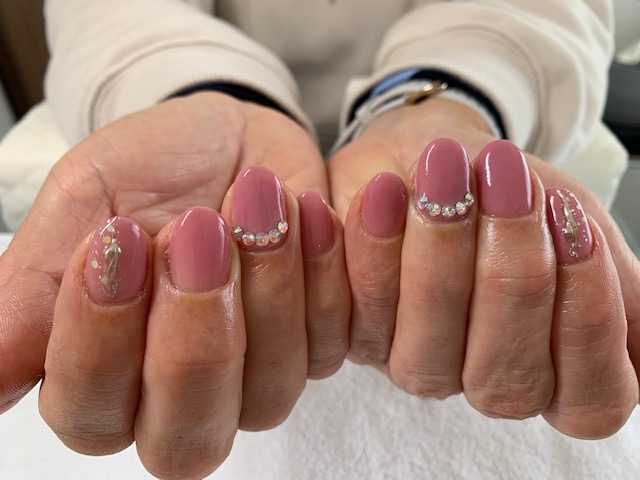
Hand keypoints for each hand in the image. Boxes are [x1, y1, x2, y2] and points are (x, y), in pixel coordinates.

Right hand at [0, 93, 349, 476]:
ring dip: (267, 291)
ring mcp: (257, 378)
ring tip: (257, 198)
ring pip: (269, 393)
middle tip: (193, 231)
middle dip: (192, 335)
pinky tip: (307, 210)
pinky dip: (322, 272)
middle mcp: (182, 397)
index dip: (98, 339)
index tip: (114, 240)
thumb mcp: (83, 202)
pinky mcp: (317, 345)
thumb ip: (32, 288)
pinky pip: (330, 341)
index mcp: (107, 375)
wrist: (232, 138)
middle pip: (185, 438)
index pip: (91, 412)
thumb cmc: (150, 172)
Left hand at [329, 98, 639, 438]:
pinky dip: (372, 247)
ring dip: (440, 255)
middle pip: (504, 379)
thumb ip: (614, 282)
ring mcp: (411, 363)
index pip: (589, 400)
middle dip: (512, 274)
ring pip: (426, 353)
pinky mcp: (351, 334)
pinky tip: (382, 193)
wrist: (429, 149)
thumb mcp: (574, 223)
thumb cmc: (507, 191)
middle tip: (508, 183)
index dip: (586, 318)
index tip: (572, 225)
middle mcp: (479, 380)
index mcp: (549, 370)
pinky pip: (356, 313)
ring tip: (444, 173)